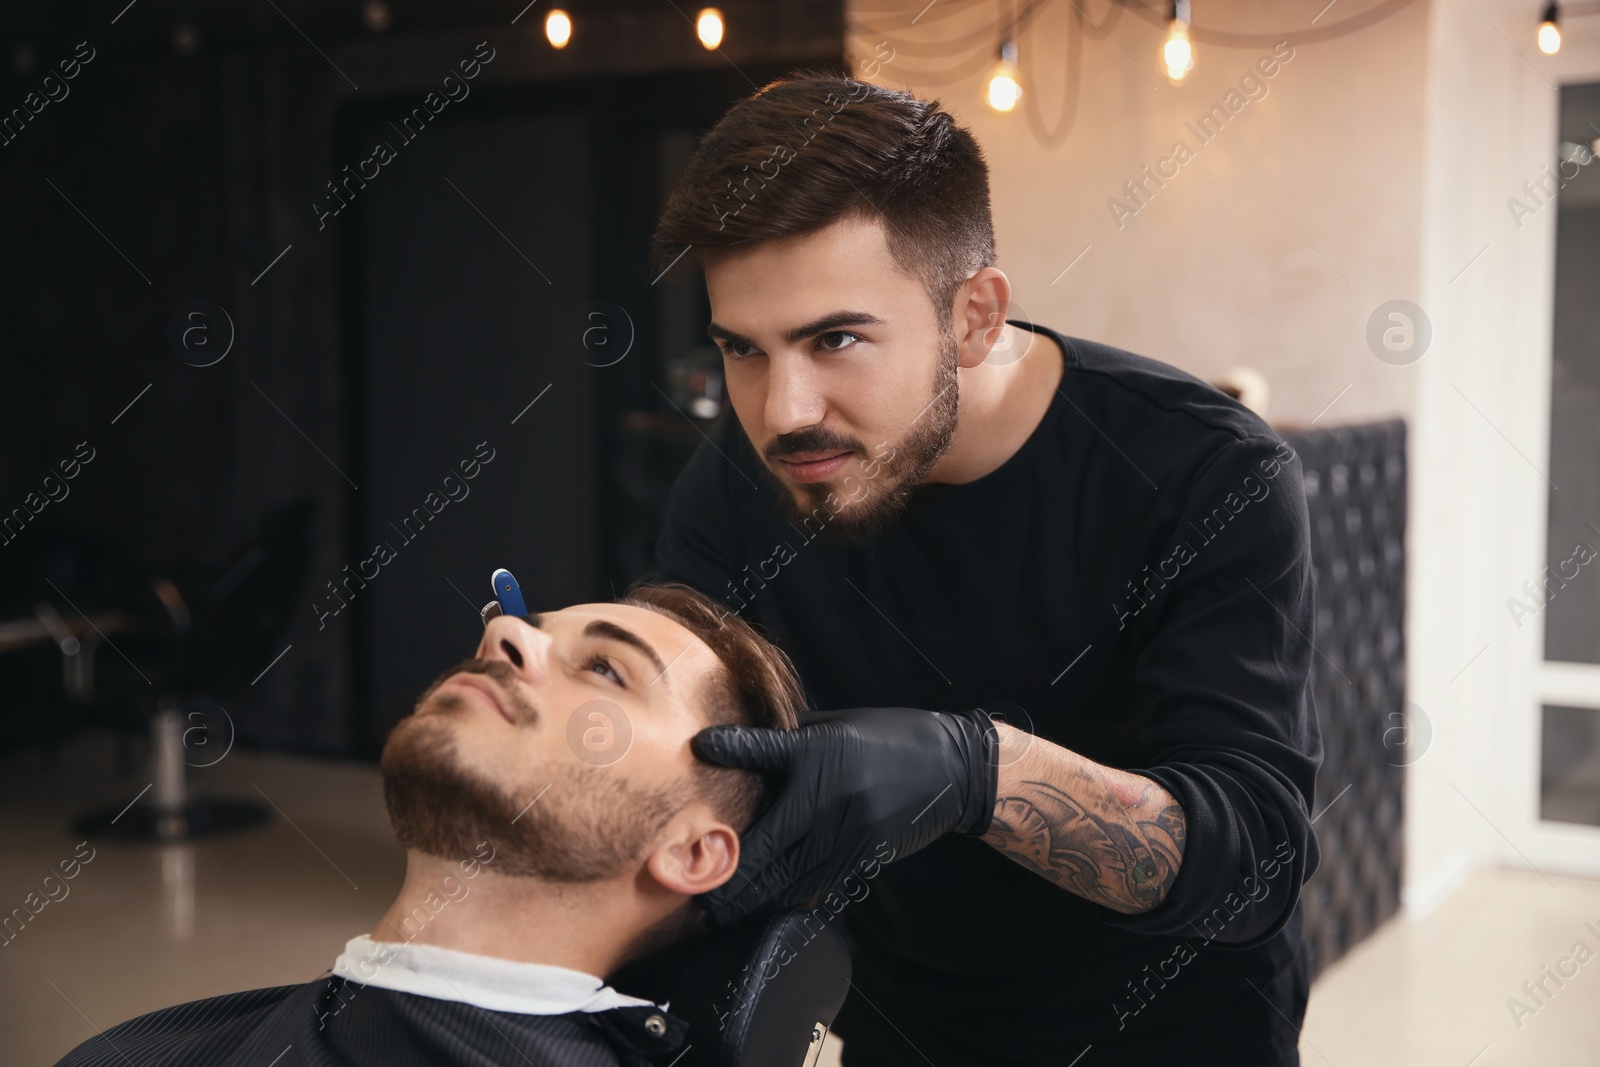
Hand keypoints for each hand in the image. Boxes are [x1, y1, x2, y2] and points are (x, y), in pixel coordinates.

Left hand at [689, 705, 1000, 926]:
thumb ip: (790, 737)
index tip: (695, 764)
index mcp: (821, 755)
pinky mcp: (866, 855)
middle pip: (769, 846)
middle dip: (732, 877)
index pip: (765, 753)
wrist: (954, 767)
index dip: (731, 757)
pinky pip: (821, 884)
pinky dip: (791, 897)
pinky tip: (767, 906)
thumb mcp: (838, 724)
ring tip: (723, 913)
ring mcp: (850, 833)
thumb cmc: (890, 736)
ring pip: (792, 877)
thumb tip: (742, 739)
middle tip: (699, 896)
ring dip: (756, 898)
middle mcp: (831, 798)